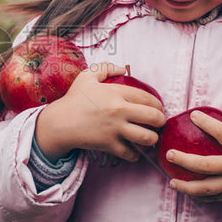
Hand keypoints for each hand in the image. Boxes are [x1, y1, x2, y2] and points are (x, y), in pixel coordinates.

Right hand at [35, 62, 165, 161]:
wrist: (60, 123)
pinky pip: (132, 154)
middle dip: (161, 121)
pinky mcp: (110, 146)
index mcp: (117, 93)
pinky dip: (136, 154)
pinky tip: (134, 149)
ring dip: (152, 139)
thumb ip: (106, 68)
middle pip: (154, 118)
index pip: (149, 98)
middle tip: (158, 123)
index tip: (158, 108)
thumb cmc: (74, 99)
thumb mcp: (87, 76)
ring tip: (149, 137)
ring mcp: (116, 130)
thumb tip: (123, 68)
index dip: (159, 104)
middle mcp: (120, 111)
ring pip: (147, 138)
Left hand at [165, 108, 221, 207]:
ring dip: (187, 187)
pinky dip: (199, 196)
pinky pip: (214, 198)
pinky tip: (187, 191)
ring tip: (172, 182)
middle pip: (206, 166)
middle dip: (185, 161)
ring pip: (206, 189)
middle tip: (169, 154)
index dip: (207, 123)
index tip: (194, 115)